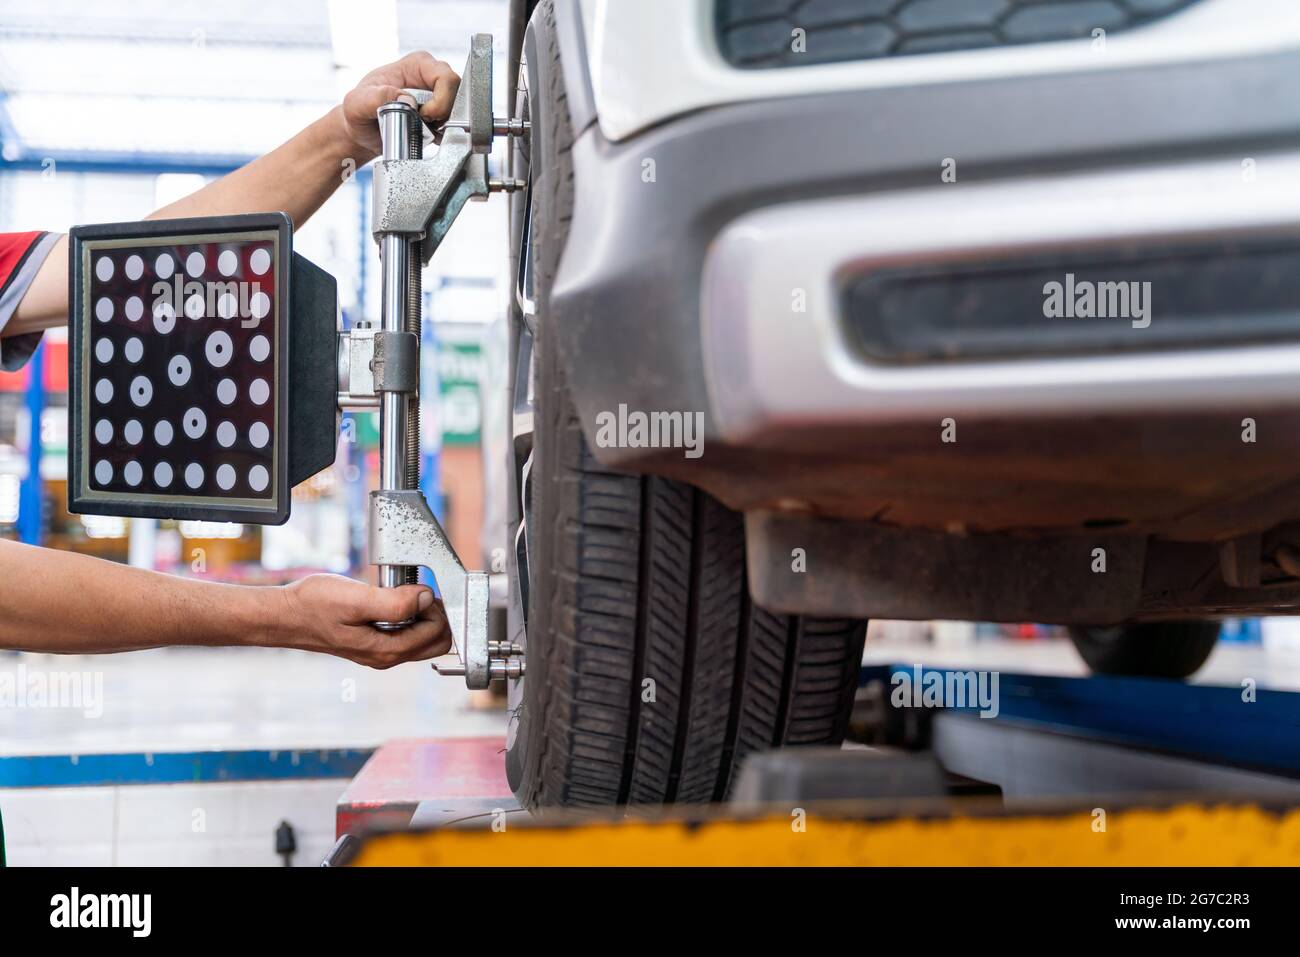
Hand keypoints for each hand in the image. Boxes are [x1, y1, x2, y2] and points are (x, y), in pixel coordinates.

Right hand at [274, 574, 451, 668]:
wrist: (284, 616)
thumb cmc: (313, 606)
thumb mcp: (355, 600)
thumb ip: (394, 603)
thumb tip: (426, 598)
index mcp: (386, 651)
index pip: (437, 635)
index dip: (436, 608)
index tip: (419, 589)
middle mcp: (386, 657)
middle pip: (435, 643)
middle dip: (436, 615)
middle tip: (416, 591)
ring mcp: (380, 652)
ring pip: (422, 638)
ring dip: (423, 614)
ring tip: (402, 593)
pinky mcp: (373, 643)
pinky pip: (406, 633)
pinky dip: (409, 616)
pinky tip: (391, 599)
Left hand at [339, 52, 460, 159]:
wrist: (361, 132)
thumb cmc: (358, 112)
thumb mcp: (357, 103)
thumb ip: (376, 97)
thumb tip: (405, 98)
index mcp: (417, 64)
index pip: (446, 77)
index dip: (441, 100)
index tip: (424, 115)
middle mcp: (431, 77)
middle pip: (458, 94)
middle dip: (444, 114)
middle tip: (425, 125)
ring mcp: (438, 97)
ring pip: (460, 112)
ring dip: (445, 127)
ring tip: (423, 131)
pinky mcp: (441, 116)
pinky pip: (455, 126)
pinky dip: (445, 136)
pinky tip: (427, 136)